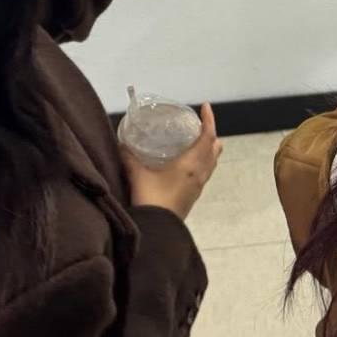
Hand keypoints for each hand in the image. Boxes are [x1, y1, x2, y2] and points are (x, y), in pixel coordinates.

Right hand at [123, 104, 221, 220]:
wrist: (158, 230)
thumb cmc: (151, 197)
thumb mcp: (137, 173)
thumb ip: (129, 156)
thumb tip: (122, 144)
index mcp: (192, 164)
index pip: (207, 137)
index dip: (209, 120)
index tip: (206, 106)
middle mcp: (199, 173)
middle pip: (214, 149)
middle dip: (211, 135)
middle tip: (199, 125)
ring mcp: (198, 186)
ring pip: (211, 163)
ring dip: (208, 150)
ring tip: (195, 141)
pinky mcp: (193, 196)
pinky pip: (204, 173)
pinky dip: (201, 162)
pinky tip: (186, 164)